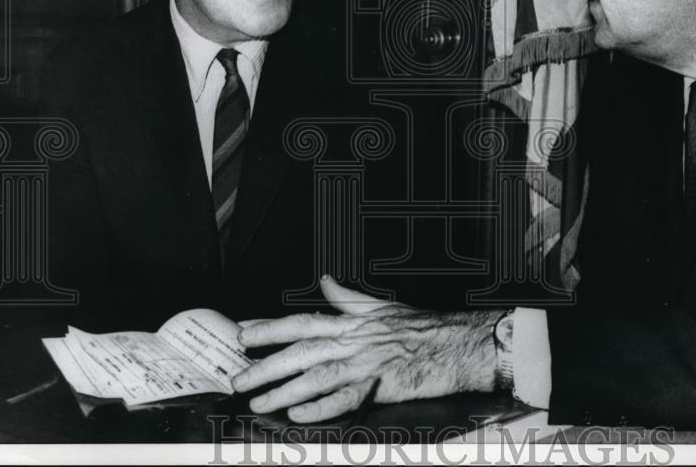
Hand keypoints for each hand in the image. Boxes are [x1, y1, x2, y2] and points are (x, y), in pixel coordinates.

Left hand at [233, 276, 502, 421]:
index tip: (243, 332)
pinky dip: (321, 405)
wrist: (457, 342)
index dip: (270, 327)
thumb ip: (349, 298)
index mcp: (352, 322)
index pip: (302, 322)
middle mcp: (353, 341)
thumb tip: (326, 283)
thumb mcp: (382, 306)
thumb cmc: (424, 327)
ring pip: (314, 375)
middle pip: (300, 351)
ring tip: (258, 401)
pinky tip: (299, 412)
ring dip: (283, 388)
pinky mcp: (380, 386)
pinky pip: (345, 397)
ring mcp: (365, 363)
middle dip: (265, 364)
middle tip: (238, 377)